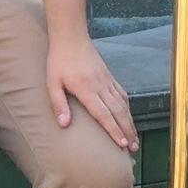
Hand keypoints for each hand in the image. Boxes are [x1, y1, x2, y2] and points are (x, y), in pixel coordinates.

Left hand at [47, 34, 137, 152]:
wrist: (71, 38)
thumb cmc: (59, 61)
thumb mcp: (52, 83)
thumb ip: (59, 104)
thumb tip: (64, 125)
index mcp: (87, 89)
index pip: (103, 114)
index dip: (113, 130)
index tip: (122, 143)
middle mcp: (101, 86)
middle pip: (118, 112)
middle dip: (127, 131)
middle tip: (133, 148)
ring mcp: (107, 81)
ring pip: (123, 105)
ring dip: (130, 122)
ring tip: (134, 138)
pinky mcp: (109, 77)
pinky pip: (122, 94)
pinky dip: (128, 108)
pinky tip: (129, 117)